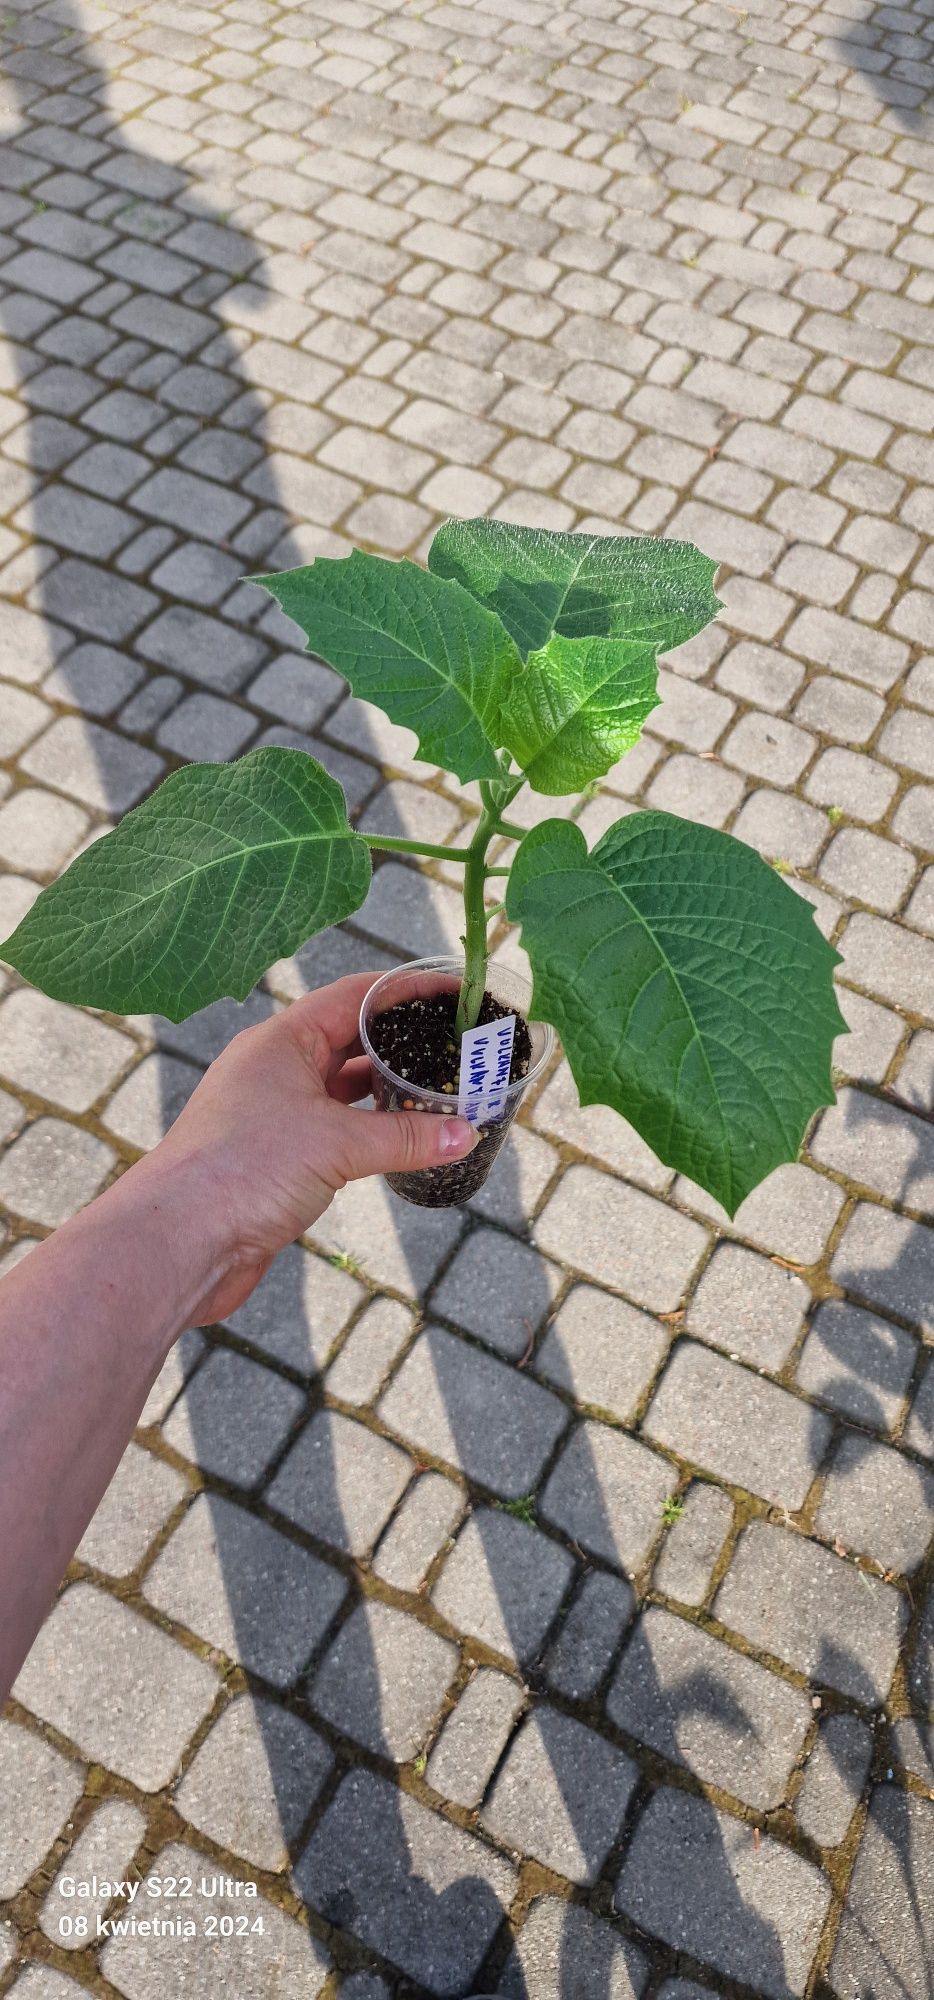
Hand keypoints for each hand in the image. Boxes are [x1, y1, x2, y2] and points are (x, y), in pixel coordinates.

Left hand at [149, 972, 477, 1324]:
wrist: (180, 1243)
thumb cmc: (241, 1171)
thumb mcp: (335, 1144)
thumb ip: (403, 1136)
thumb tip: (463, 1134)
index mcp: (280, 1041)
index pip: (354, 997)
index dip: (406, 991)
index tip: (454, 991)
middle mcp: (275, 1070)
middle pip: (351, 1041)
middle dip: (404, 1043)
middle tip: (459, 1047)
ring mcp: (275, 1114)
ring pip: (344, 1090)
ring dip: (389, 1092)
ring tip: (443, 1092)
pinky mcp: (277, 1157)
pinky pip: (337, 1132)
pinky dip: (372, 1133)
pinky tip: (406, 1141)